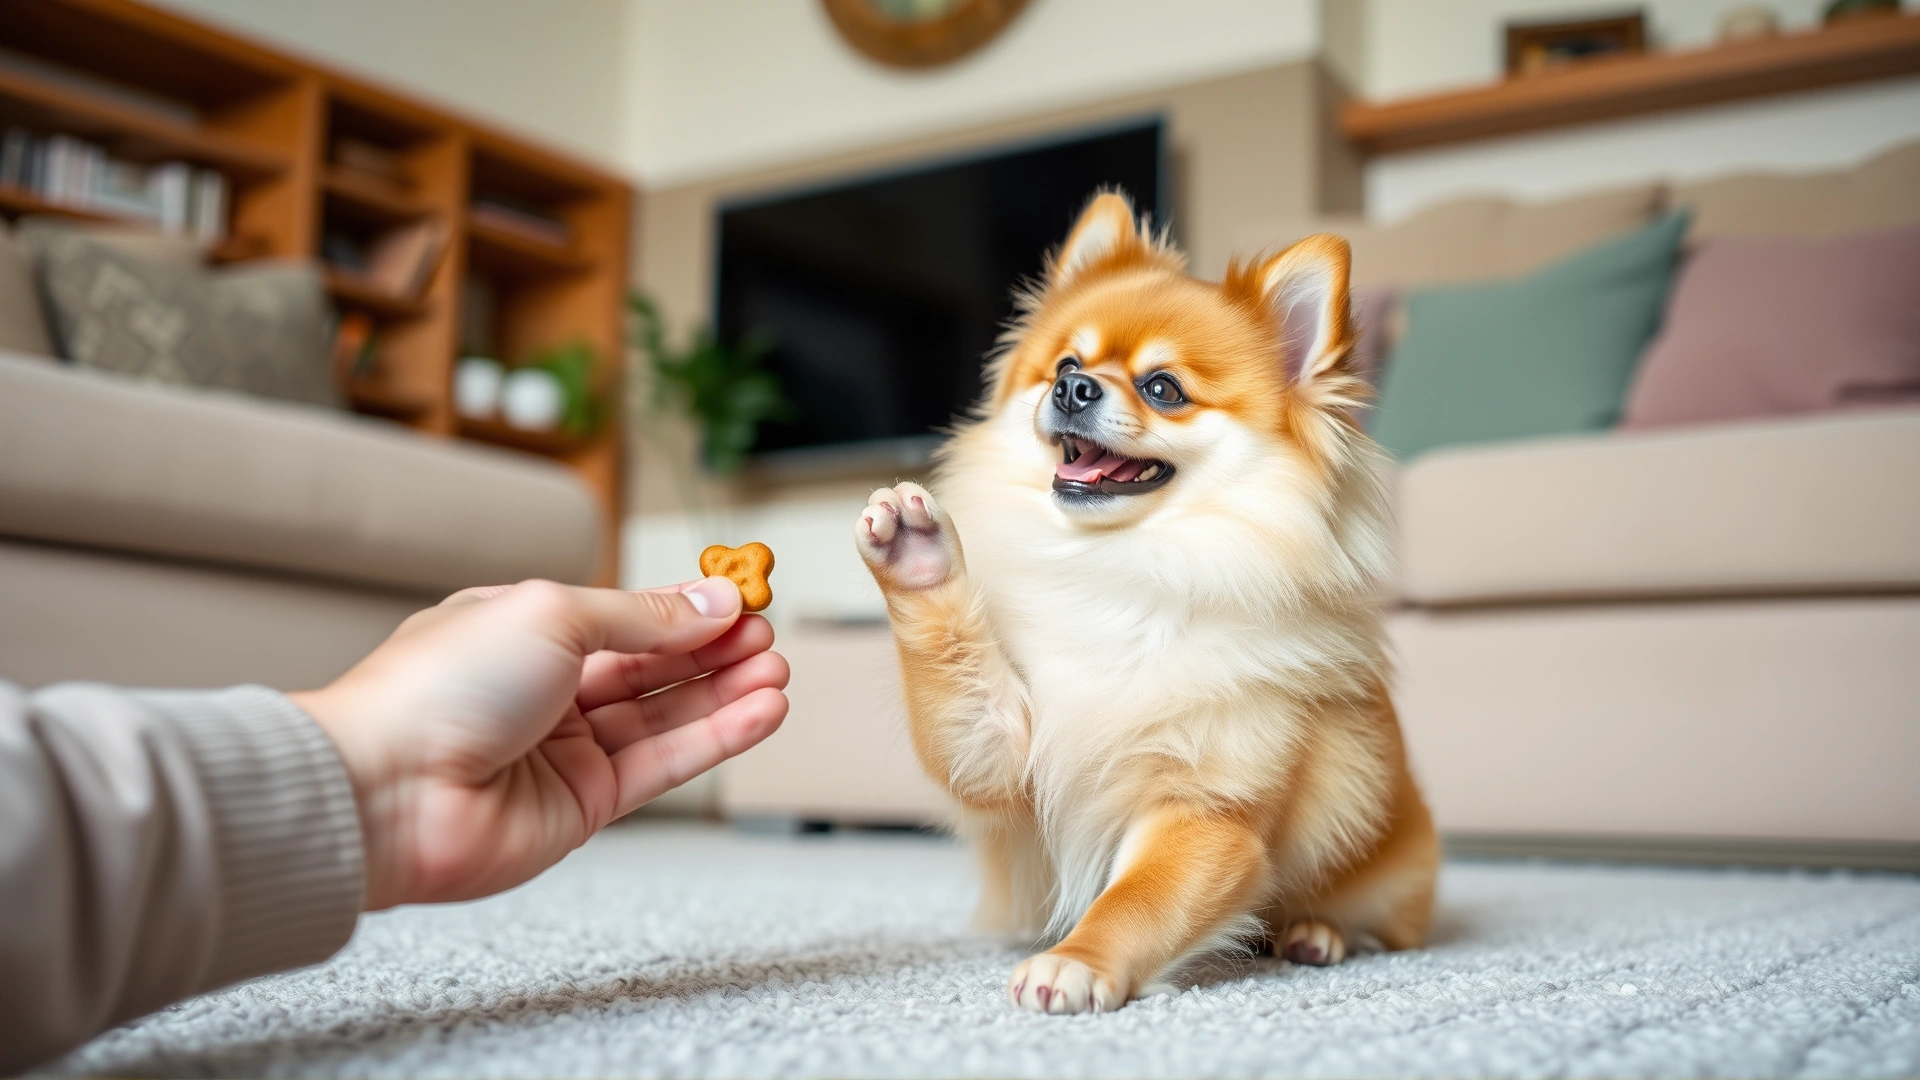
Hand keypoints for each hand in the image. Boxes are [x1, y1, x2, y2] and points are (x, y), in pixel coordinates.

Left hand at [290, 577, 788, 909]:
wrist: (386, 791)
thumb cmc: (439, 688)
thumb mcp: (553, 614)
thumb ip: (643, 615)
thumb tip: (711, 603)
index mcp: (523, 631)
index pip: (625, 616)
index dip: (684, 608)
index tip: (742, 597)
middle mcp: (546, 691)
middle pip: (652, 667)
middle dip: (715, 649)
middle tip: (769, 635)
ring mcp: (566, 751)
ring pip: (666, 716)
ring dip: (727, 692)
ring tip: (778, 670)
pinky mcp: (586, 805)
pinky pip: (665, 764)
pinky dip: (717, 737)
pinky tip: (762, 711)